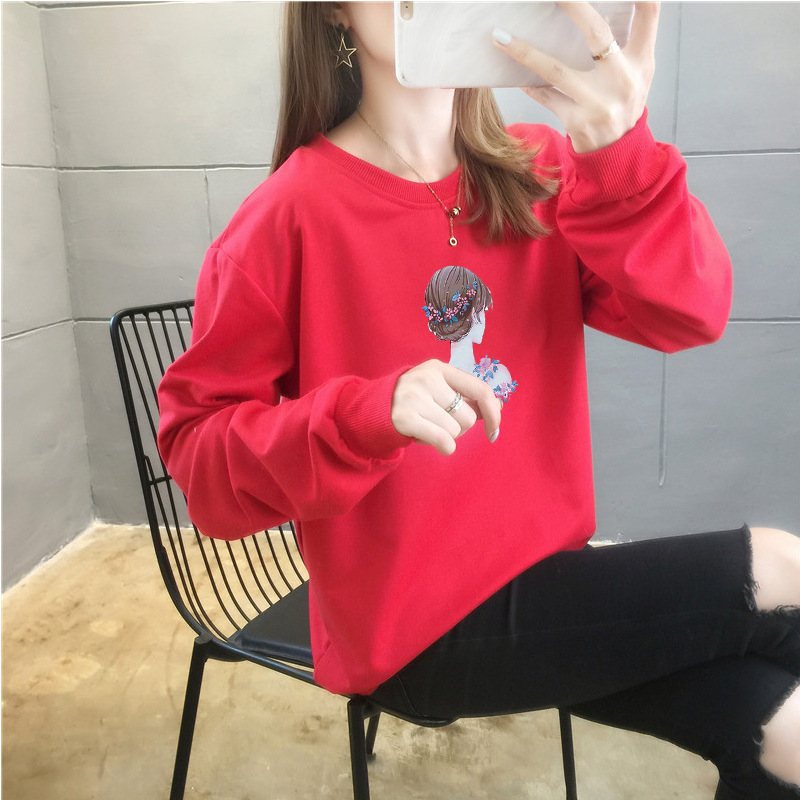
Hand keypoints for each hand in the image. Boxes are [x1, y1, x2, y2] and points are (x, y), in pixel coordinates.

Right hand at [391, 360, 501, 455]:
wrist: (375, 408)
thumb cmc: (416, 401)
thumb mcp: (439, 391)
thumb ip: (466, 398)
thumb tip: (498, 407)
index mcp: (439, 368)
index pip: (479, 389)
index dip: (493, 413)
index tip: (494, 430)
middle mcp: (427, 378)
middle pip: (468, 417)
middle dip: (460, 428)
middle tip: (440, 424)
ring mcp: (414, 397)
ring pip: (455, 430)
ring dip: (447, 437)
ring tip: (429, 427)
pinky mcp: (405, 417)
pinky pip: (443, 441)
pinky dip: (445, 447)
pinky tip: (433, 442)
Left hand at [492, 2, 658, 151]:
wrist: (617, 153)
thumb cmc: (622, 102)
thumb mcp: (639, 71)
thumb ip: (630, 39)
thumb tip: (597, 8)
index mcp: (641, 61)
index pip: (649, 13)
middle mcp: (622, 79)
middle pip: (597, 32)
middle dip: (573, 6)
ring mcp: (598, 102)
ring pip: (556, 70)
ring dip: (525, 52)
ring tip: (500, 37)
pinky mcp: (577, 121)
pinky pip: (545, 96)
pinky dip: (528, 84)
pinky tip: (511, 71)